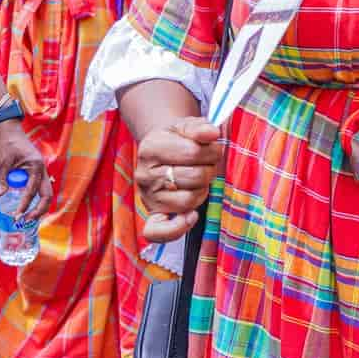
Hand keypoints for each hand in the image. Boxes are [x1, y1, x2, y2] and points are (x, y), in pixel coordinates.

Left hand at [0, 121, 50, 219]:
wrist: (6, 128)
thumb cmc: (5, 143)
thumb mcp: (2, 162)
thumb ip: (2, 180)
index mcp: (36, 166)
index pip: (33, 191)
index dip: (26, 205)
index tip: (18, 215)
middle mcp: (41, 170)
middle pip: (47, 194)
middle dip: (40, 209)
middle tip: (27, 220)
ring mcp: (38, 170)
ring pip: (44, 192)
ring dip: (39, 206)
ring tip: (29, 217)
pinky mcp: (33, 171)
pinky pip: (37, 188)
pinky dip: (34, 198)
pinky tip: (25, 206)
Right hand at [138, 116, 221, 243]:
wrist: (159, 150)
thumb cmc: (177, 139)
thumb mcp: (186, 125)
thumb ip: (200, 127)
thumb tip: (212, 133)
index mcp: (151, 147)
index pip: (193, 152)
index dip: (212, 151)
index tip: (212, 149)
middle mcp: (145, 174)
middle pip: (194, 177)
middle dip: (209, 170)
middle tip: (206, 165)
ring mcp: (148, 196)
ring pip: (188, 200)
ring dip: (202, 190)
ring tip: (198, 180)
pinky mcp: (153, 213)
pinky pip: (158, 231)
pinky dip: (177, 228)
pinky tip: (191, 217)